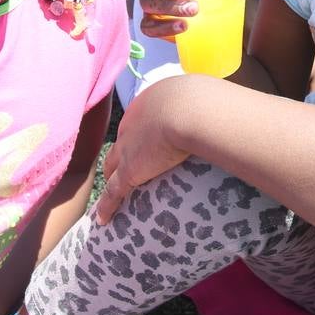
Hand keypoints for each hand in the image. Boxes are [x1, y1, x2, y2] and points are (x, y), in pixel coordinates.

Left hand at [93, 77, 191, 223]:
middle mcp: (131, 126)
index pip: (137, 124)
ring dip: (111, 179)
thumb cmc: (198, 101)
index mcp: (147, 105)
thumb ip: (196, 106)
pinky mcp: (129, 170)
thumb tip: (210, 112)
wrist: (187, 110)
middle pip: (118, 146)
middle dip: (118, 157)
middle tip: (121, 170)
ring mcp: (127, 149)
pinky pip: (113, 191)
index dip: (138, 137)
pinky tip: (103, 218)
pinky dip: (107, 205)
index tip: (145, 145)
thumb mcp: (194, 97)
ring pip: (112, 169)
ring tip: (110, 193)